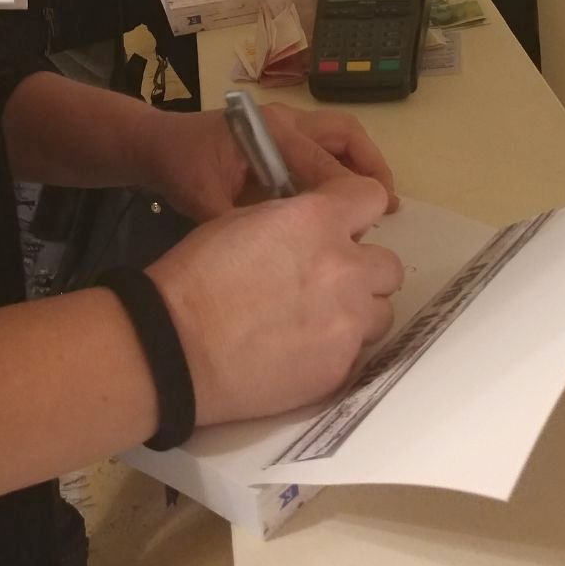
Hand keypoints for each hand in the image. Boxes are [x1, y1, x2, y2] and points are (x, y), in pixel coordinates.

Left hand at [141, 100, 397, 221]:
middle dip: (370, 168)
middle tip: (388, 208)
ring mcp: (284, 126)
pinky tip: (342, 207)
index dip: (346, 193)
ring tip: (376, 209)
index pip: (323, 159)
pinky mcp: (281, 138)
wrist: (155, 145)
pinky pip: (323, 148)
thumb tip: (278, 257)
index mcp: (269, 130)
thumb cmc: (180, 166)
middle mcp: (284, 121)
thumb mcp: (204, 201)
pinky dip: (340, 171)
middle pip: (345, 135)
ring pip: (339, 138)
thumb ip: (240, 226)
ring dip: (359, 168)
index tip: (361, 226)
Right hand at [148, 174, 402, 424]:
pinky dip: (335, 351)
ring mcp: (348, 322)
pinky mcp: (340, 368)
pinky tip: (298, 353)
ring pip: (379, 313)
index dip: (357, 210)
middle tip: (325, 283)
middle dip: (361, 271)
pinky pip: (357, 354)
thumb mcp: (246, 221)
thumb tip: (320, 232)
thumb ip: (298, 222)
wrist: (176, 345)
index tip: (343, 226)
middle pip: (388, 266)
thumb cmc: (198, 274)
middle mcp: (346, 267)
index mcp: (319, 220)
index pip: (372, 197)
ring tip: (314, 323)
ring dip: (355, 313)